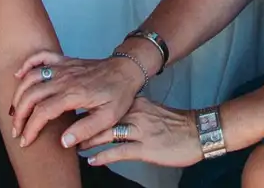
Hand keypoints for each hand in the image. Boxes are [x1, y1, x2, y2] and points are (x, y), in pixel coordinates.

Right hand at [11, 49, 146, 150]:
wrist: (126, 71)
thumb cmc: (118, 95)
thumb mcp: (108, 118)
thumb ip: (86, 130)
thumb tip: (63, 141)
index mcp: (74, 94)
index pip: (43, 112)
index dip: (31, 128)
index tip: (25, 140)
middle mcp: (65, 79)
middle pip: (31, 95)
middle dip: (19, 114)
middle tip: (16, 130)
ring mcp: (64, 68)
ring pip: (31, 77)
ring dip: (19, 93)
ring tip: (14, 110)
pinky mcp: (65, 61)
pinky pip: (41, 57)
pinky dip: (27, 64)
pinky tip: (19, 75)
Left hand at [79, 98, 203, 169]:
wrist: (198, 132)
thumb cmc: (174, 124)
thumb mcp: (150, 111)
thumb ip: (131, 112)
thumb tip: (110, 116)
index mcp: (136, 103)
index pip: (105, 105)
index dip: (86, 111)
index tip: (70, 115)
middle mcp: (136, 114)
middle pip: (101, 118)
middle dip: (82, 126)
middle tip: (65, 133)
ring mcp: (141, 130)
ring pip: (107, 134)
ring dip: (88, 142)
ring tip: (74, 147)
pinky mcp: (146, 148)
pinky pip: (119, 152)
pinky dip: (103, 156)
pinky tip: (92, 161)